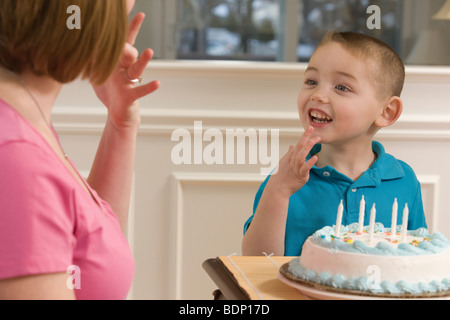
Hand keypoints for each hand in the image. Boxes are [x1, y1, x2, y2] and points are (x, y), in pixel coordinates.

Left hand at [93, 13, 159, 129]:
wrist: (117, 111)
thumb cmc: (108, 89)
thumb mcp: (95, 68)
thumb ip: (91, 53)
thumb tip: (79, 36)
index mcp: (117, 59)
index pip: (124, 37)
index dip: (129, 23)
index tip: (135, 7)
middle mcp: (125, 67)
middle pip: (130, 48)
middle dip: (132, 35)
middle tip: (136, 19)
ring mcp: (129, 81)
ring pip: (138, 68)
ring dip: (143, 60)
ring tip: (149, 51)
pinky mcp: (131, 95)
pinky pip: (141, 90)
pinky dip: (149, 87)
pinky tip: (157, 83)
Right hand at [267, 126, 320, 197]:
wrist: (277, 189)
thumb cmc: (280, 177)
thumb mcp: (283, 163)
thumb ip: (289, 154)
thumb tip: (292, 146)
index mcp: (289, 157)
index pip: (298, 144)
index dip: (304, 136)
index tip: (310, 128)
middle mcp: (292, 161)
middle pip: (299, 147)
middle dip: (305, 137)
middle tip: (311, 128)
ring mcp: (296, 168)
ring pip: (301, 156)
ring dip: (307, 148)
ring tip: (314, 140)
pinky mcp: (300, 176)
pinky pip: (305, 168)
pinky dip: (309, 163)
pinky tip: (315, 158)